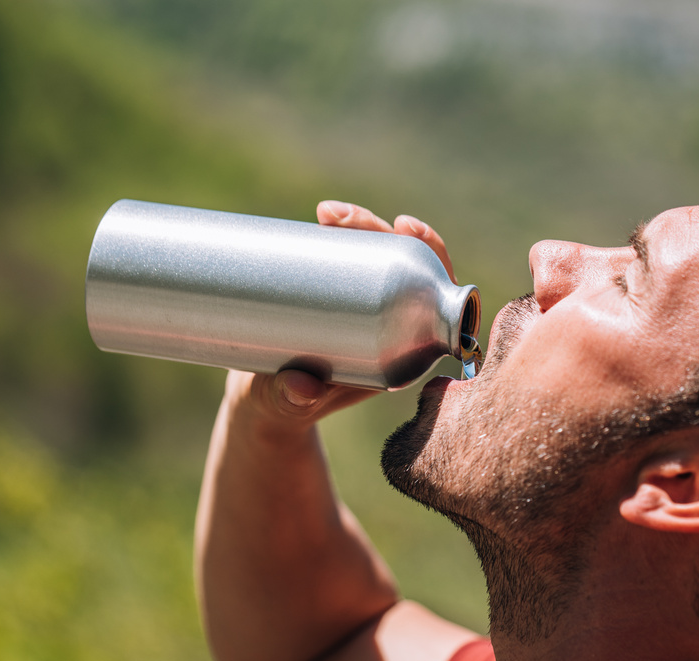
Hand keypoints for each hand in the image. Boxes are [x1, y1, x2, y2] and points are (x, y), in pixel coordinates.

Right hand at [226, 200, 455, 431]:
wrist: (265, 402)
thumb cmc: (284, 408)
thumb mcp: (287, 405)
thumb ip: (293, 402)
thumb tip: (302, 389)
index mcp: (405, 354)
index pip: (433, 297)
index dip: (432, 255)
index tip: (403, 227)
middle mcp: (394, 327)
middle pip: (404, 266)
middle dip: (380, 231)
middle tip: (336, 218)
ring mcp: (368, 309)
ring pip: (378, 257)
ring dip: (361, 225)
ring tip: (327, 213)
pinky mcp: (343, 297)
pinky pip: (354, 260)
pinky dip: (344, 234)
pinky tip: (326, 216)